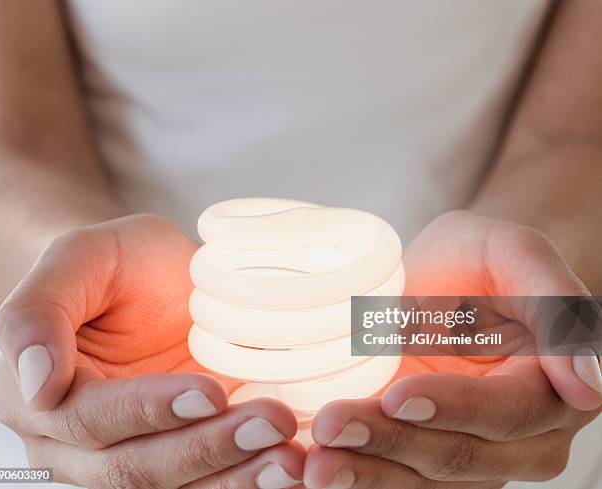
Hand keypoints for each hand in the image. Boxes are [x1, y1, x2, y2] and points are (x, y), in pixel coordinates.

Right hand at [0, 214, 304, 487]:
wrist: (156, 277)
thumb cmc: (120, 263)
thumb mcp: (81, 258)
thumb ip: (39, 311)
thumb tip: (34, 383)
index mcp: (41, 396)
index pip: (89, 418)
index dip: (149, 410)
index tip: (209, 392)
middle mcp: (80, 442)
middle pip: (135, 466)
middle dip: (206, 449)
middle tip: (270, 423)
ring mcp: (135, 452)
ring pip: (176, 487)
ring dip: (235, 477)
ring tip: (289, 459)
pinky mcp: (182, 453)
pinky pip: (208, 481)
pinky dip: (248, 478)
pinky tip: (290, 465)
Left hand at [304, 211, 600, 487]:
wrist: (445, 283)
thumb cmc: (477, 261)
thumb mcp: (513, 252)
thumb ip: (557, 306)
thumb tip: (587, 386)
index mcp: (550, 388)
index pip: (509, 413)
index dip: (456, 409)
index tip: (398, 396)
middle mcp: (519, 437)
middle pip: (460, 458)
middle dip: (393, 444)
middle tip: (330, 426)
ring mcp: (470, 453)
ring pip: (423, 481)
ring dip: (366, 474)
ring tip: (313, 464)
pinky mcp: (424, 456)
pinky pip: (394, 480)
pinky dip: (356, 475)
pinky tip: (311, 467)